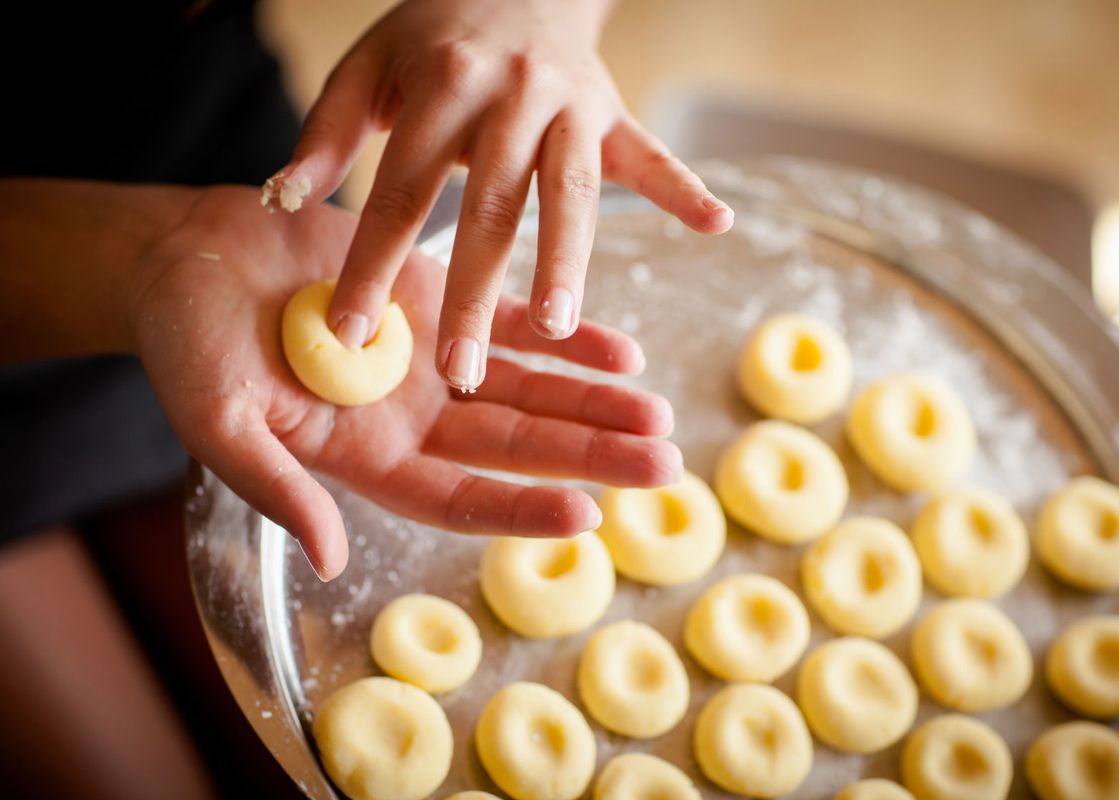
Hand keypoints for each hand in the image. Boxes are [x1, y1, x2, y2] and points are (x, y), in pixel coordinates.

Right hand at [135, 187, 679, 580]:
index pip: (459, 497)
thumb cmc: (185, 344)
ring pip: (530, 387)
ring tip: (658, 413)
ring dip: (594, 399)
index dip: (521, 508)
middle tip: (666, 466)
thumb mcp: (219, 420)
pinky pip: (512, 320)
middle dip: (590, 455)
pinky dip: (564, 334)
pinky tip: (621, 349)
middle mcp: (413, 417)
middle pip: (517, 446)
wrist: (189, 255)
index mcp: (366, 458)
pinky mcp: (438, 297)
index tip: (587, 514)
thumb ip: (276, 486)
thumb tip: (329, 559)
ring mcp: (431, 358)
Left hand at [263, 0, 732, 391]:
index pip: (402, 190)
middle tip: (457, 372)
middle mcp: (511, 96)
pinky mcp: (616, 115)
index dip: (374, 263)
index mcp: (442, 87)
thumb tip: (285, 199)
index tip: (350, 333)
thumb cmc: (431, 39)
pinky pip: (653, 156)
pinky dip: (685, 189)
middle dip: (475, 293)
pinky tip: (717, 225)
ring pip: (571, 193)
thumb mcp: (367, 69)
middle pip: (491, 207)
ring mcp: (572, 106)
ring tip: (561, 329)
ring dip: (571, 259)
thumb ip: (326, 133)